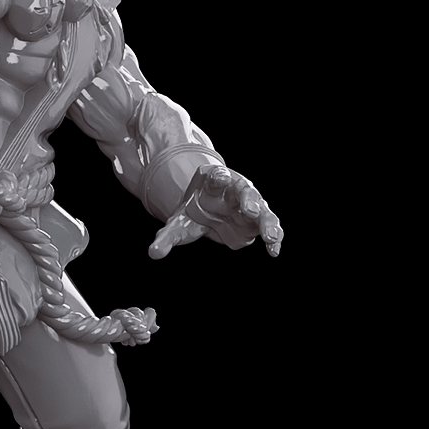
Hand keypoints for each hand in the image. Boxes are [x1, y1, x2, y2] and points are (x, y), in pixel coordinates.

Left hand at [149, 164, 282, 257]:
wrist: (206, 215)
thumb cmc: (193, 214)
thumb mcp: (178, 225)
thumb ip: (167, 237)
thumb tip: (153, 252)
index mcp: (214, 182)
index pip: (217, 176)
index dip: (219, 177)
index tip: (220, 178)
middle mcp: (235, 190)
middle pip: (245, 191)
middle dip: (249, 199)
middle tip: (251, 210)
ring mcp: (249, 204)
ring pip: (262, 210)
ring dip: (268, 222)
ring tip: (271, 236)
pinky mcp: (258, 220)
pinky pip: (269, 226)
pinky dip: (274, 237)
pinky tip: (274, 249)